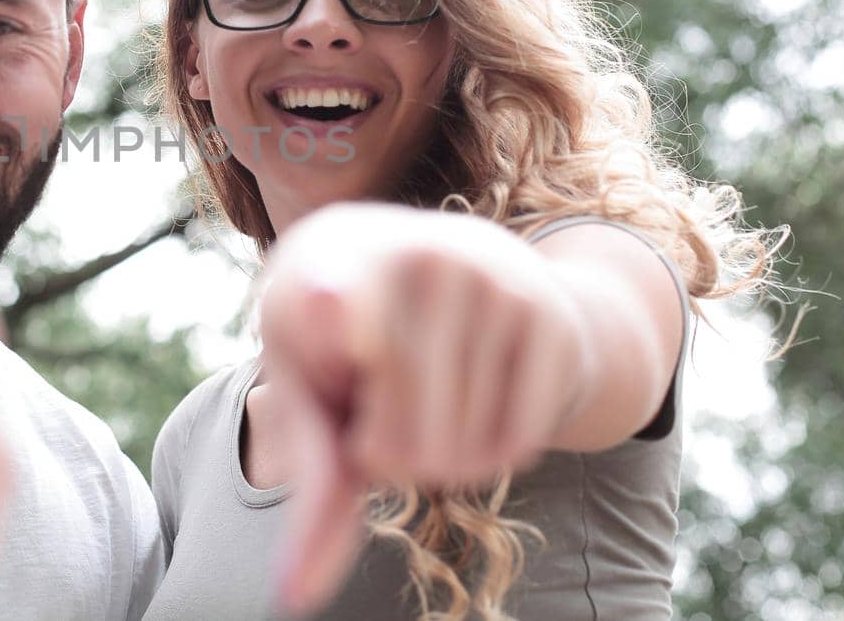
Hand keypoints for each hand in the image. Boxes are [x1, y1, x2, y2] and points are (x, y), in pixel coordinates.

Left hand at [257, 204, 594, 613]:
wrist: (462, 263)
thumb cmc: (358, 343)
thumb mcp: (318, 387)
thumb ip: (309, 474)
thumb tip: (293, 596)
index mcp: (329, 261)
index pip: (330, 296)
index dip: (331, 308)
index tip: (327, 301)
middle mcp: (413, 256)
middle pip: (397, 442)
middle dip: (389, 463)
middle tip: (384, 412)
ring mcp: (489, 277)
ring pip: (457, 452)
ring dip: (441, 461)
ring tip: (429, 397)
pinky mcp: (549, 313)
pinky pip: (516, 443)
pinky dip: (494, 454)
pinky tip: (477, 404)